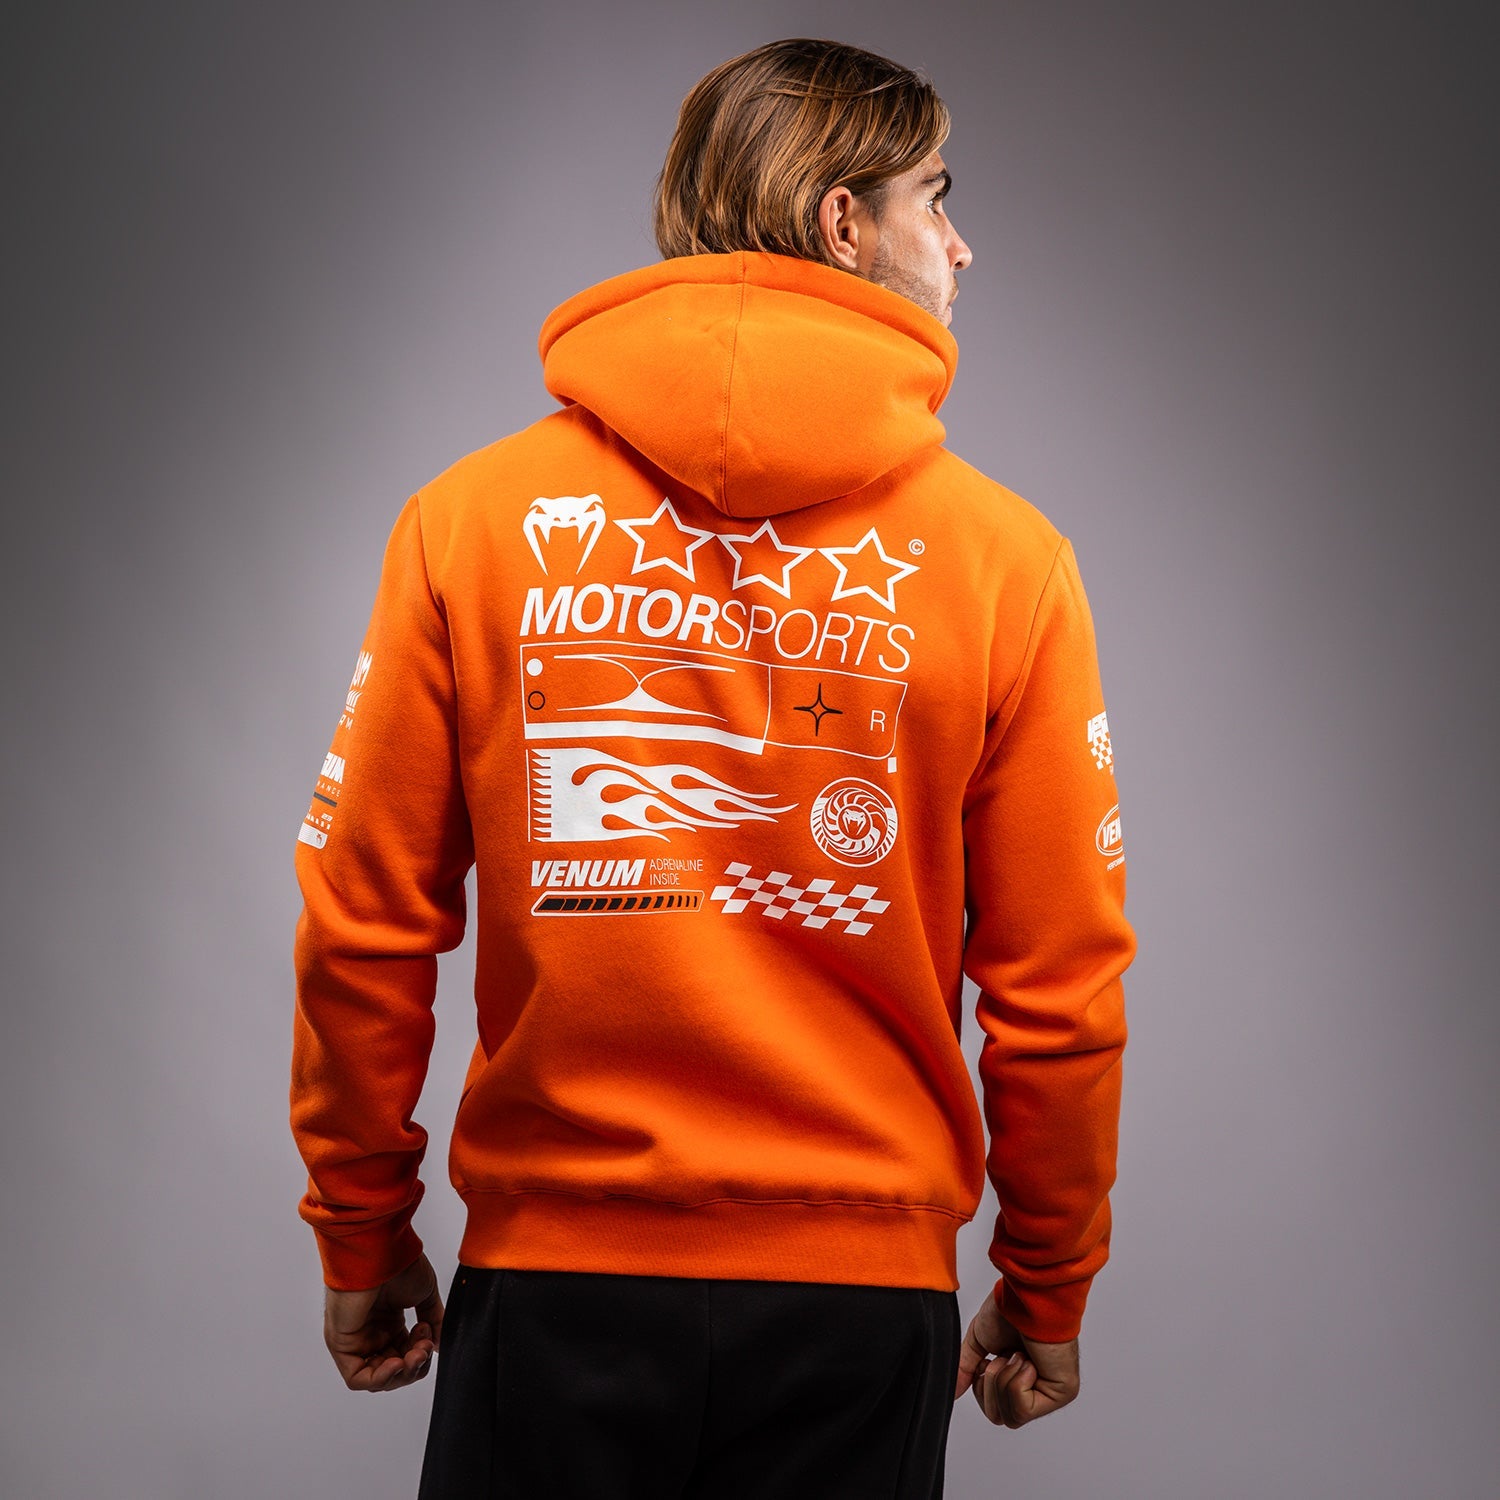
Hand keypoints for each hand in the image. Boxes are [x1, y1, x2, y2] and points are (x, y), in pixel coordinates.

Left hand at [322, 1251, 443, 1392]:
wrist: (381, 1251)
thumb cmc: (399, 1264)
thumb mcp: (425, 1295)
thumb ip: (434, 1321)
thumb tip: (439, 1347)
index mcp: (388, 1321)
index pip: (405, 1355)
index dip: (421, 1355)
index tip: (431, 1338)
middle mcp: (370, 1333)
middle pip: (392, 1371)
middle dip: (413, 1367)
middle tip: (424, 1349)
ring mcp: (355, 1340)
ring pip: (376, 1378)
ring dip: (401, 1373)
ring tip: (414, 1354)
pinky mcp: (341, 1345)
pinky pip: (357, 1378)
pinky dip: (380, 1378)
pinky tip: (397, 1363)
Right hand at [953, 1287, 1079, 1427]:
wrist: (1026, 1295)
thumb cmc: (1010, 1308)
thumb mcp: (980, 1342)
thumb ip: (966, 1369)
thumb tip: (953, 1391)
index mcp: (1020, 1376)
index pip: (995, 1410)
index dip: (982, 1389)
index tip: (986, 1360)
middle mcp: (1038, 1387)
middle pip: (1001, 1418)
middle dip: (992, 1386)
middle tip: (1001, 1357)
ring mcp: (1052, 1391)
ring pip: (1011, 1417)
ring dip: (1004, 1380)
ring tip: (1015, 1354)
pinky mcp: (1062, 1392)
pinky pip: (1024, 1409)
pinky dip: (1017, 1381)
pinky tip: (1027, 1359)